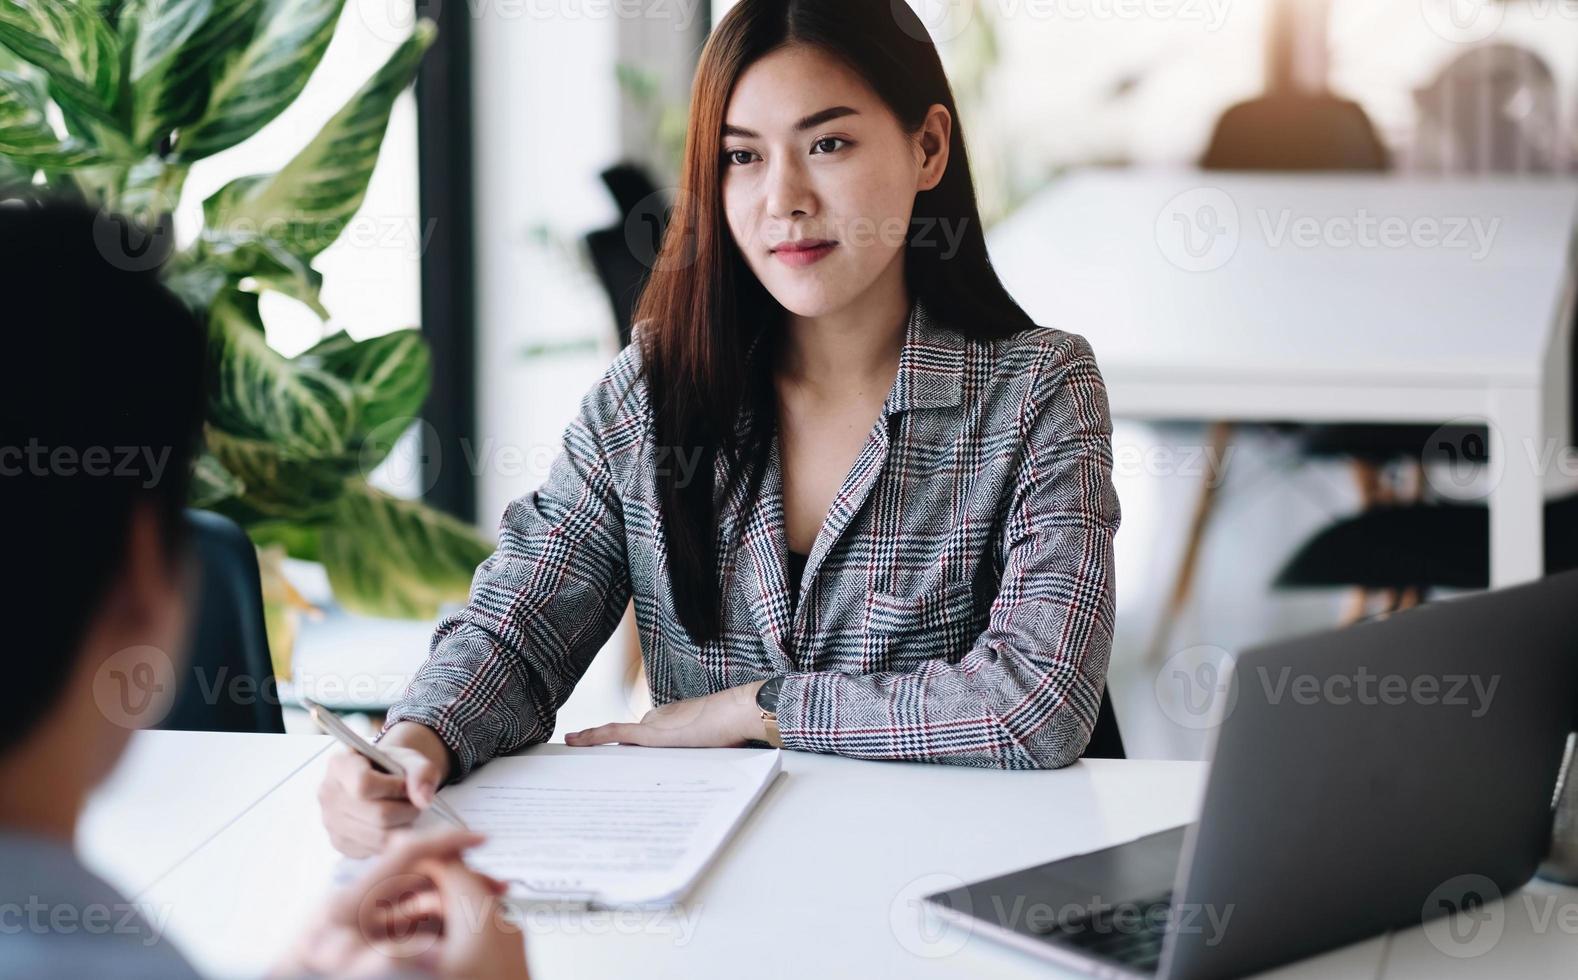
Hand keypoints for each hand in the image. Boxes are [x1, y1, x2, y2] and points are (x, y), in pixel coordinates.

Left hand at [273, 828, 528, 978]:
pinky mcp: (371, 941)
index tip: (478, 838)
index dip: (444, 842)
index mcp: (349, 902)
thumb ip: (378, 959)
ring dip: (455, 904)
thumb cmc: (297, 976)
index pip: (404, 855)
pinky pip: (413, 924)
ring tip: (487, 912)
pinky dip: (440, 925)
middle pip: (420, 877)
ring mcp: (366, 923)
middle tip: (496, 888)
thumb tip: (418, 951)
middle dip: (461, 879)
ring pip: (421, 902)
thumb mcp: (338, 968)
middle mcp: (359, 905)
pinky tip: (460, 934)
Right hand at [319, 722, 453, 856]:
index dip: (394, 788)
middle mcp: (328, 793)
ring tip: (405, 812)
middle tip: (413, 803)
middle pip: (377, 814)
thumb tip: (423, 800)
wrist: (380, 780)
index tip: (405, 784)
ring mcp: (330, 820)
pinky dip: (391, 841)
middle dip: (406, 810)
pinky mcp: (338, 843)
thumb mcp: (411, 759)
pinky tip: (393, 825)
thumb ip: (422, 772)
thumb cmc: (393, 768)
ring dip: (402, 827)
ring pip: (378, 837)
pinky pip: (374, 850)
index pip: (364, 784)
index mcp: (340, 764)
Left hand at [565, 681, 765, 747]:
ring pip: (618, 740)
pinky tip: (574, 740)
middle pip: (627, 741)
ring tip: (572, 747)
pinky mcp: (651, 733)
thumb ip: (697, 752)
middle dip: (607, 751)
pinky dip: (593, 737)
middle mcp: (657, 719)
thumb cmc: (734, 727)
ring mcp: (653, 724)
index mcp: (671, 720)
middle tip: (582, 758)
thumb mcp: (712, 744)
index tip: (606, 753)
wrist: (740, 712)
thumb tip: (694, 771)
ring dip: (595, 745)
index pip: (641, 737)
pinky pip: (614, 735)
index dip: (624, 747)